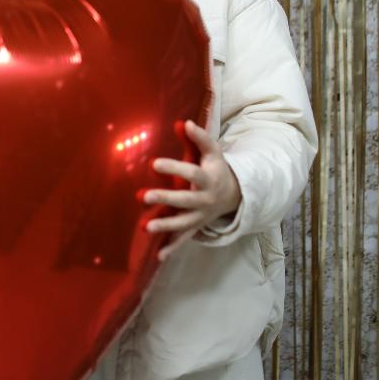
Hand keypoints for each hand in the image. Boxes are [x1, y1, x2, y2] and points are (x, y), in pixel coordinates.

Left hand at [142, 121, 241, 260]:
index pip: (191, 173)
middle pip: (185, 201)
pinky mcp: (196, 228)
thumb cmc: (217, 169)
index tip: (154, 163)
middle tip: (144, 196)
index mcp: (208, 179)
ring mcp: (201, 216)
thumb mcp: (212, 152)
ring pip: (183, 223)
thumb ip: (199, 138)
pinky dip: (173, 249)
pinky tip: (158, 256)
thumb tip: (183, 122)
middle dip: (165, 199)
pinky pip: (184, 240)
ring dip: (165, 226)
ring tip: (146, 227)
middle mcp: (205, 200)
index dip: (174, 168)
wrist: (234, 195)